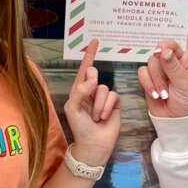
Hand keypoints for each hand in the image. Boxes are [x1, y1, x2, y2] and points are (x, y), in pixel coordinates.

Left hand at [64, 40, 120, 165]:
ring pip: (104, 87)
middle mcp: (91, 91)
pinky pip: (113, 95)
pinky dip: (107, 106)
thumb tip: (93, 80)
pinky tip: (104, 117)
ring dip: (98, 104)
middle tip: (89, 98)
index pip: (83, 69)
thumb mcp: (73, 109)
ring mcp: (103, 97)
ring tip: (96, 117)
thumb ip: (79, 91)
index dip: (89, 54)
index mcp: (78, 90)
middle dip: (91, 85)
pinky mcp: (114, 103)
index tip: (94, 41)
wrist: (94, 145)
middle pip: (94, 73)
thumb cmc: (80, 128)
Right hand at [137, 0, 187, 117]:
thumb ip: (174, 67)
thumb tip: (163, 51)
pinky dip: (148, 84)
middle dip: (163, 62)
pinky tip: (156, 94)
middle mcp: (176, 59)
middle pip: (164, 45)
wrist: (175, 121)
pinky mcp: (150, 76)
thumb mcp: (186, 84)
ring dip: (157, 79)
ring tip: (164, 93)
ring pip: (152, 60)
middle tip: (167, 79)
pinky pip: (143, 71)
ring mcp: (162, 68)